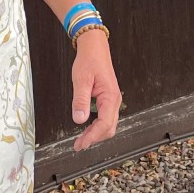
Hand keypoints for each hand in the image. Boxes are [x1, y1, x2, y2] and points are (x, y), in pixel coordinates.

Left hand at [70, 29, 121, 151]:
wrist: (95, 48)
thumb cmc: (89, 60)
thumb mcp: (81, 80)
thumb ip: (80, 100)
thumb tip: (79, 120)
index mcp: (110, 97)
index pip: (104, 124)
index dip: (92, 137)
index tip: (81, 144)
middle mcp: (114, 101)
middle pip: (109, 128)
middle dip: (94, 138)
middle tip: (78, 144)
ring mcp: (112, 101)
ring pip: (108, 125)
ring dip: (96, 134)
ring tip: (81, 139)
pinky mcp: (108, 99)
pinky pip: (105, 118)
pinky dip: (97, 126)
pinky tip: (86, 128)